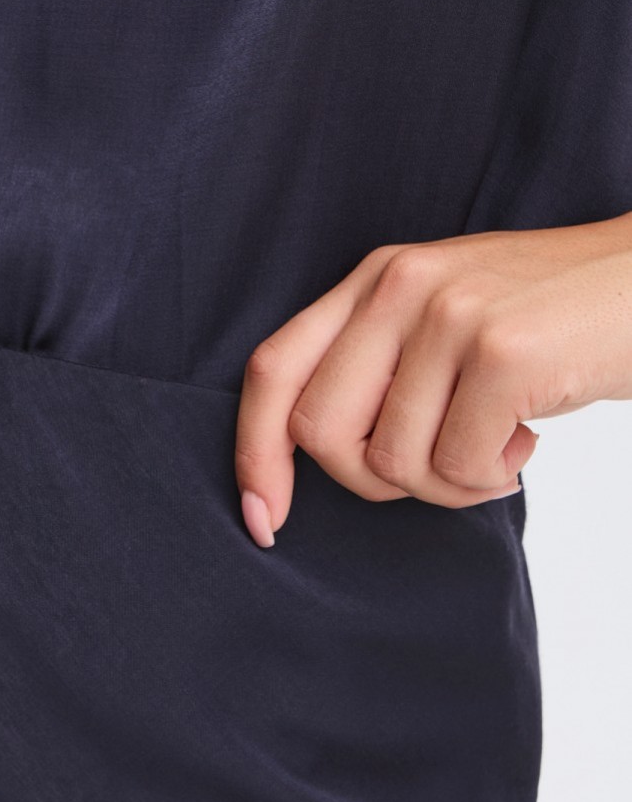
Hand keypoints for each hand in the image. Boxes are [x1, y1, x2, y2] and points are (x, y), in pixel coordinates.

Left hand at [236, 211, 631, 546]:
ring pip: (393, 461)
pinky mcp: (501, 352)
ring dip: (448, 483)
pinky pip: (457, 466)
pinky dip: (491, 478)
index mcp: (373, 281)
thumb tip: (314, 458)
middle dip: (373, 480)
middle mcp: (398, 286)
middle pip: (321, 431)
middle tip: (438, 465)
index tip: (264, 520)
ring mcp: (449, 315)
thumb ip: (376, 369)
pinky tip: (524, 441)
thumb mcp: (444, 323)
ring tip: (496, 447)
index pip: (272, 370)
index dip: (255, 454)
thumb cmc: (547, 322)